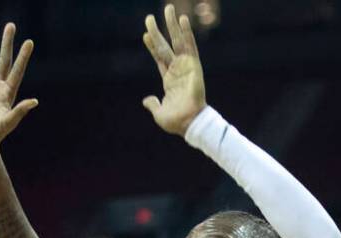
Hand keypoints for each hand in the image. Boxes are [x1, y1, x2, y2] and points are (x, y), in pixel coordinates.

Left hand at [141, 5, 206, 135]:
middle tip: (150, 17)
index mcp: (169, 80)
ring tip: (168, 9)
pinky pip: (190, 46)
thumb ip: (153, 105)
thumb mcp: (159, 114)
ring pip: (177, 41)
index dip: (152, 46)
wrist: (189, 123)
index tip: (145, 35)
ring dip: (173, 25)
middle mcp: (177, 70)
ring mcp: (186, 66)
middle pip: (166, 45)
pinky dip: (187, 33)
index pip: (159, 58)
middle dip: (159, 31)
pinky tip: (183, 20)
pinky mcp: (194, 65)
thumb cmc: (176, 122)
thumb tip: (146, 100)